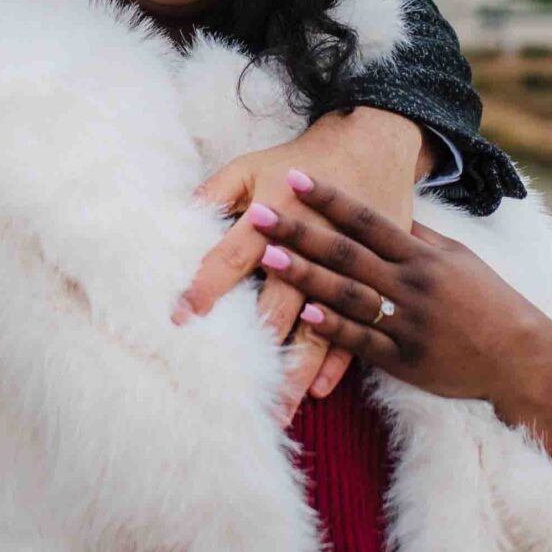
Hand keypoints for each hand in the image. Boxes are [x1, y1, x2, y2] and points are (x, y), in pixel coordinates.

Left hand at [183, 110, 428, 415]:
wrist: (377, 144)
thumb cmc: (306, 158)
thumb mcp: (253, 164)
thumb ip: (214, 192)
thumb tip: (174, 218)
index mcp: (280, 215)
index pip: (233, 258)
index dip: (206, 286)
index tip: (181, 317)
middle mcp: (314, 247)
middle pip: (280, 307)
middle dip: (257, 349)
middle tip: (235, 390)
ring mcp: (349, 268)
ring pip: (319, 330)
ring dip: (296, 369)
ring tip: (278, 407)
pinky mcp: (375, 279)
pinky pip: (358, 329)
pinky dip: (336, 361)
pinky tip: (317, 388)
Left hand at [255, 172, 551, 471]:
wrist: (519, 356)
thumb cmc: (485, 300)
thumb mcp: (456, 257)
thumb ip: (417, 236)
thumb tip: (387, 208)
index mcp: (423, 255)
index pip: (367, 219)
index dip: (329, 198)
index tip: (295, 177)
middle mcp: (413, 283)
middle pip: (347, 252)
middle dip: (300, 231)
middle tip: (258, 212)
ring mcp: (408, 321)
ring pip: (349, 294)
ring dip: (306, 275)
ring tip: (268, 256)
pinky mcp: (406, 359)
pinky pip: (364, 342)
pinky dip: (335, 328)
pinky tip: (305, 315)